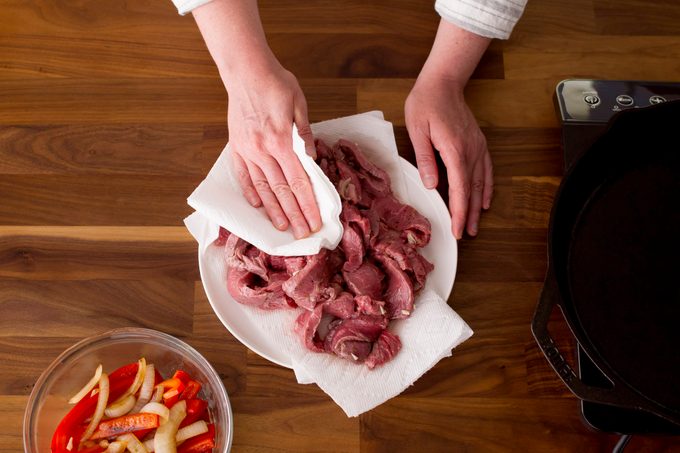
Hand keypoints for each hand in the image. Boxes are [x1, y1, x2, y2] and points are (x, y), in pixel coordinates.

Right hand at [226, 60, 320, 238]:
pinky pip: (243, 175)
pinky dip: (250, 192)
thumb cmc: (276, 83)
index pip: (299, 181)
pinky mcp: (236, 147)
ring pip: (262, 188)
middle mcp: (262, 150)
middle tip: (304, 234)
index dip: (308, 204)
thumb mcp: (299, 104)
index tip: (316, 221)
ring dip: (274, 210)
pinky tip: (258, 207)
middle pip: (282, 190)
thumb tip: (312, 160)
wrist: (246, 70)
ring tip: (283, 228)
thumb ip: (304, 134)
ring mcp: (247, 150)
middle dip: (295, 215)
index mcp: (281, 141)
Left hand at [405, 72, 492, 238]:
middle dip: (469, 214)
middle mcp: (471, 151)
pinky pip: (487, 169)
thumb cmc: (425, 104)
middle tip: (465, 234)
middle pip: (472, 190)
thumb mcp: (417, 130)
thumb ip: (425, 159)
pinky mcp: (478, 143)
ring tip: (476, 225)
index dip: (459, 212)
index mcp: (455, 150)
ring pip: (481, 182)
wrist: (443, 82)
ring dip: (479, 205)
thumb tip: (432, 185)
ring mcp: (477, 147)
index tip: (457, 230)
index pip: (459, 189)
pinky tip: (486, 200)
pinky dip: (487, 187)